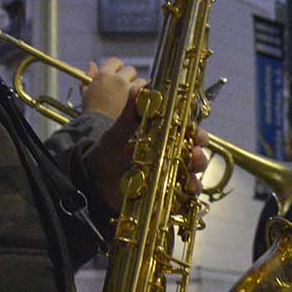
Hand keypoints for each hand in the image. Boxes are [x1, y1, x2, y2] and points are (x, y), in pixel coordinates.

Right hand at [80, 57, 139, 120]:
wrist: (100, 129)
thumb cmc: (91, 112)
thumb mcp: (86, 92)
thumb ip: (89, 76)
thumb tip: (91, 64)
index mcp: (104, 74)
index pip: (115, 61)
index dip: (116, 67)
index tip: (116, 74)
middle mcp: (119, 78)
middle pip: (130, 70)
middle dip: (128, 76)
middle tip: (124, 86)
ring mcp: (130, 89)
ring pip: (141, 80)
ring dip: (138, 85)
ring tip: (132, 96)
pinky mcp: (139, 100)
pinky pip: (145, 92)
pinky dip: (143, 95)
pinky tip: (139, 100)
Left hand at [85, 97, 209, 210]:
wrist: (92, 179)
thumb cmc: (107, 152)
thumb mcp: (118, 132)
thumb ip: (129, 113)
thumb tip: (138, 89)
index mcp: (164, 140)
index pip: (189, 136)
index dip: (198, 135)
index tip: (197, 135)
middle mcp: (170, 160)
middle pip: (195, 158)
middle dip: (199, 157)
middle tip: (195, 155)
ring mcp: (168, 180)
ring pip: (192, 180)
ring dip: (195, 180)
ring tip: (189, 181)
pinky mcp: (163, 199)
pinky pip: (181, 202)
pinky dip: (185, 201)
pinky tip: (181, 199)